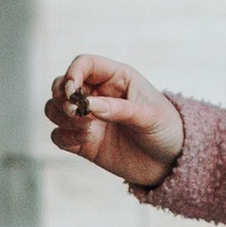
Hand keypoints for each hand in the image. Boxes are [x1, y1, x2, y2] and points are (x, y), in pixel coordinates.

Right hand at [45, 54, 183, 189]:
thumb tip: (88, 106)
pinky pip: (59, 135)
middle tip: (74, 112)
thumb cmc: (166, 129)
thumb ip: (119, 109)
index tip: (72, 91)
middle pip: (61, 84)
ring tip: (86, 129)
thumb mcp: (149, 116)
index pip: (84, 64)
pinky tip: (83, 141)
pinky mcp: (83, 141)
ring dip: (61, 117)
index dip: (72, 73)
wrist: (171, 162)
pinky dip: (64, 136)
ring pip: (54, 109)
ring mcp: (88, 118)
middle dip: (61, 96)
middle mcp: (97, 95)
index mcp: (116, 78)